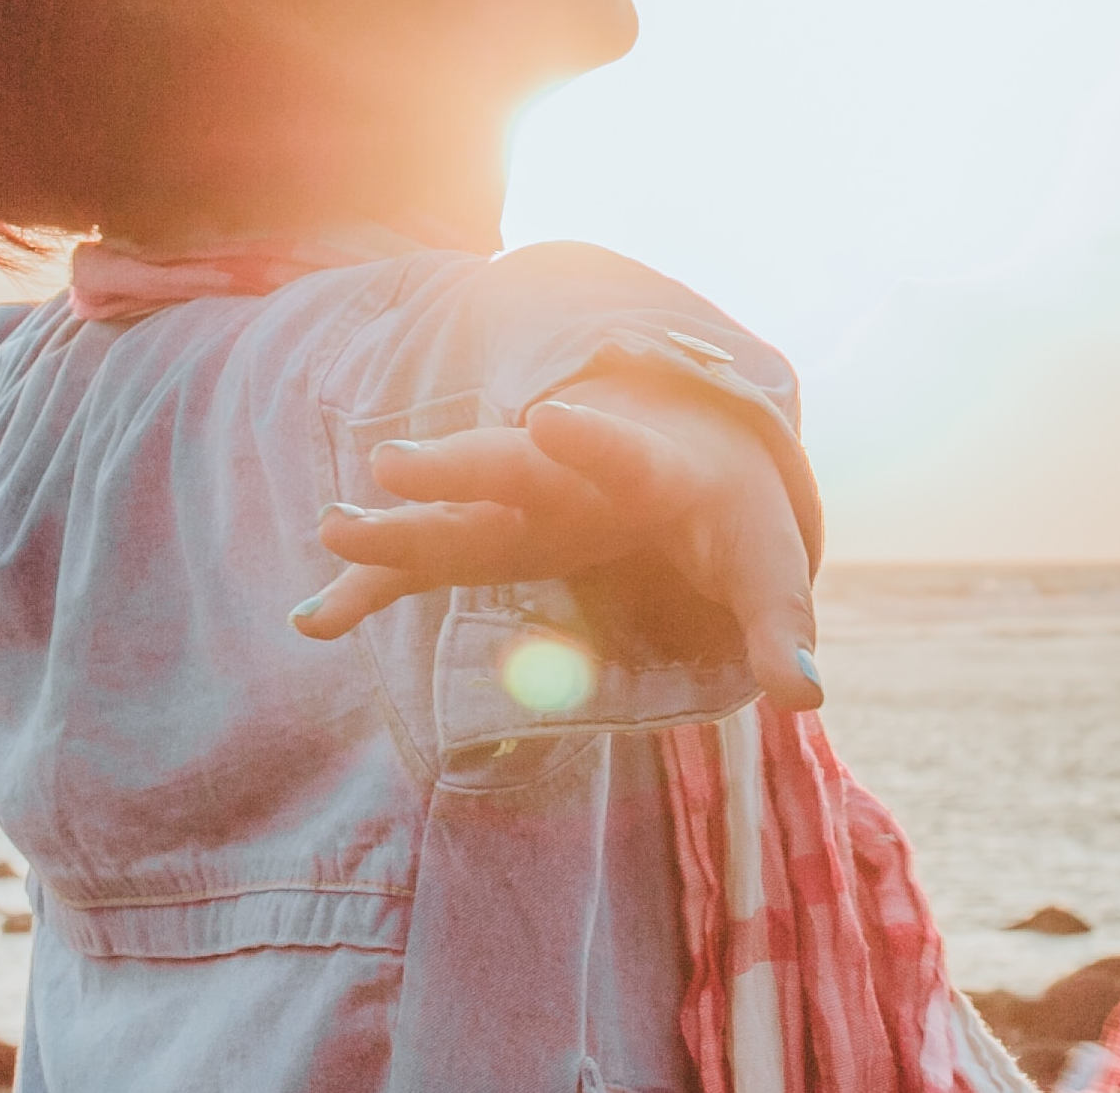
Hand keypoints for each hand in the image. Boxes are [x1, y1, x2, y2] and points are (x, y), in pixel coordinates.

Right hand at [297, 379, 821, 710]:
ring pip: (455, 512)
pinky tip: (316, 620)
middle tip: (391, 464)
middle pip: (510, 470)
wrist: (692, 453)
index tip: (550, 421)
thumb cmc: (734, 513)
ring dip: (397, 524)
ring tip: (331, 528)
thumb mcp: (769, 564)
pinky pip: (427, 565)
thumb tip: (803, 698)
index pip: (622, 453)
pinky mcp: (496, 541)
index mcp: (651, 471)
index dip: (592, 441)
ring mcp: (525, 506)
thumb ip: (782, 629)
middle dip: (455, 467)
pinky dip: (376, 586)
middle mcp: (573, 477)